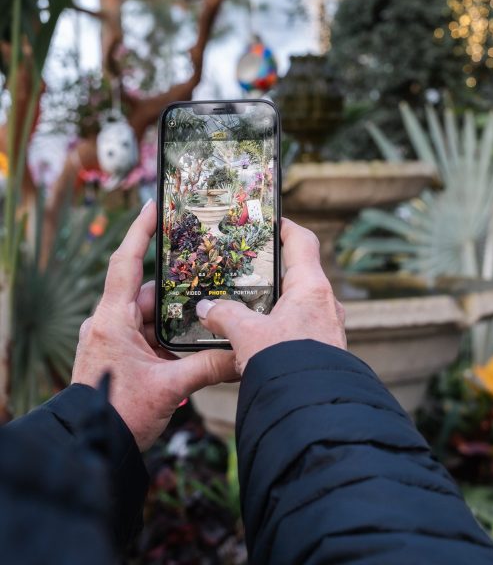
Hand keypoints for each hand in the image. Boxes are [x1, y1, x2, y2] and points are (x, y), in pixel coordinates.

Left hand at [72, 201, 237, 450]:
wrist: (87, 449)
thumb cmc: (117, 414)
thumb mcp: (169, 387)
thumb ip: (210, 367)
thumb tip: (245, 356)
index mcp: (113, 320)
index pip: (126, 263)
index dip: (140, 231)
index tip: (155, 205)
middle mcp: (109, 323)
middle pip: (149, 292)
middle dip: (180, 289)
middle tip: (211, 275)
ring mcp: (112, 339)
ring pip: (151, 316)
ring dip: (177, 319)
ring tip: (210, 314)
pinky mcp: (118, 355)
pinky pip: (148, 335)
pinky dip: (169, 336)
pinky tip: (195, 342)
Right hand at [195, 218, 345, 375]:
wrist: (313, 411)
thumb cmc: (286, 364)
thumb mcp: (247, 335)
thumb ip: (225, 315)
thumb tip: (208, 308)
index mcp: (312, 287)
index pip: (302, 241)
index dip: (285, 227)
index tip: (268, 221)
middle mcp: (326, 303)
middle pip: (299, 272)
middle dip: (272, 269)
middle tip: (246, 267)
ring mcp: (328, 328)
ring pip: (299, 303)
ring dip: (274, 301)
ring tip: (245, 305)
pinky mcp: (324, 350)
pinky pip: (300, 328)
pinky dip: (280, 326)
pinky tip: (258, 339)